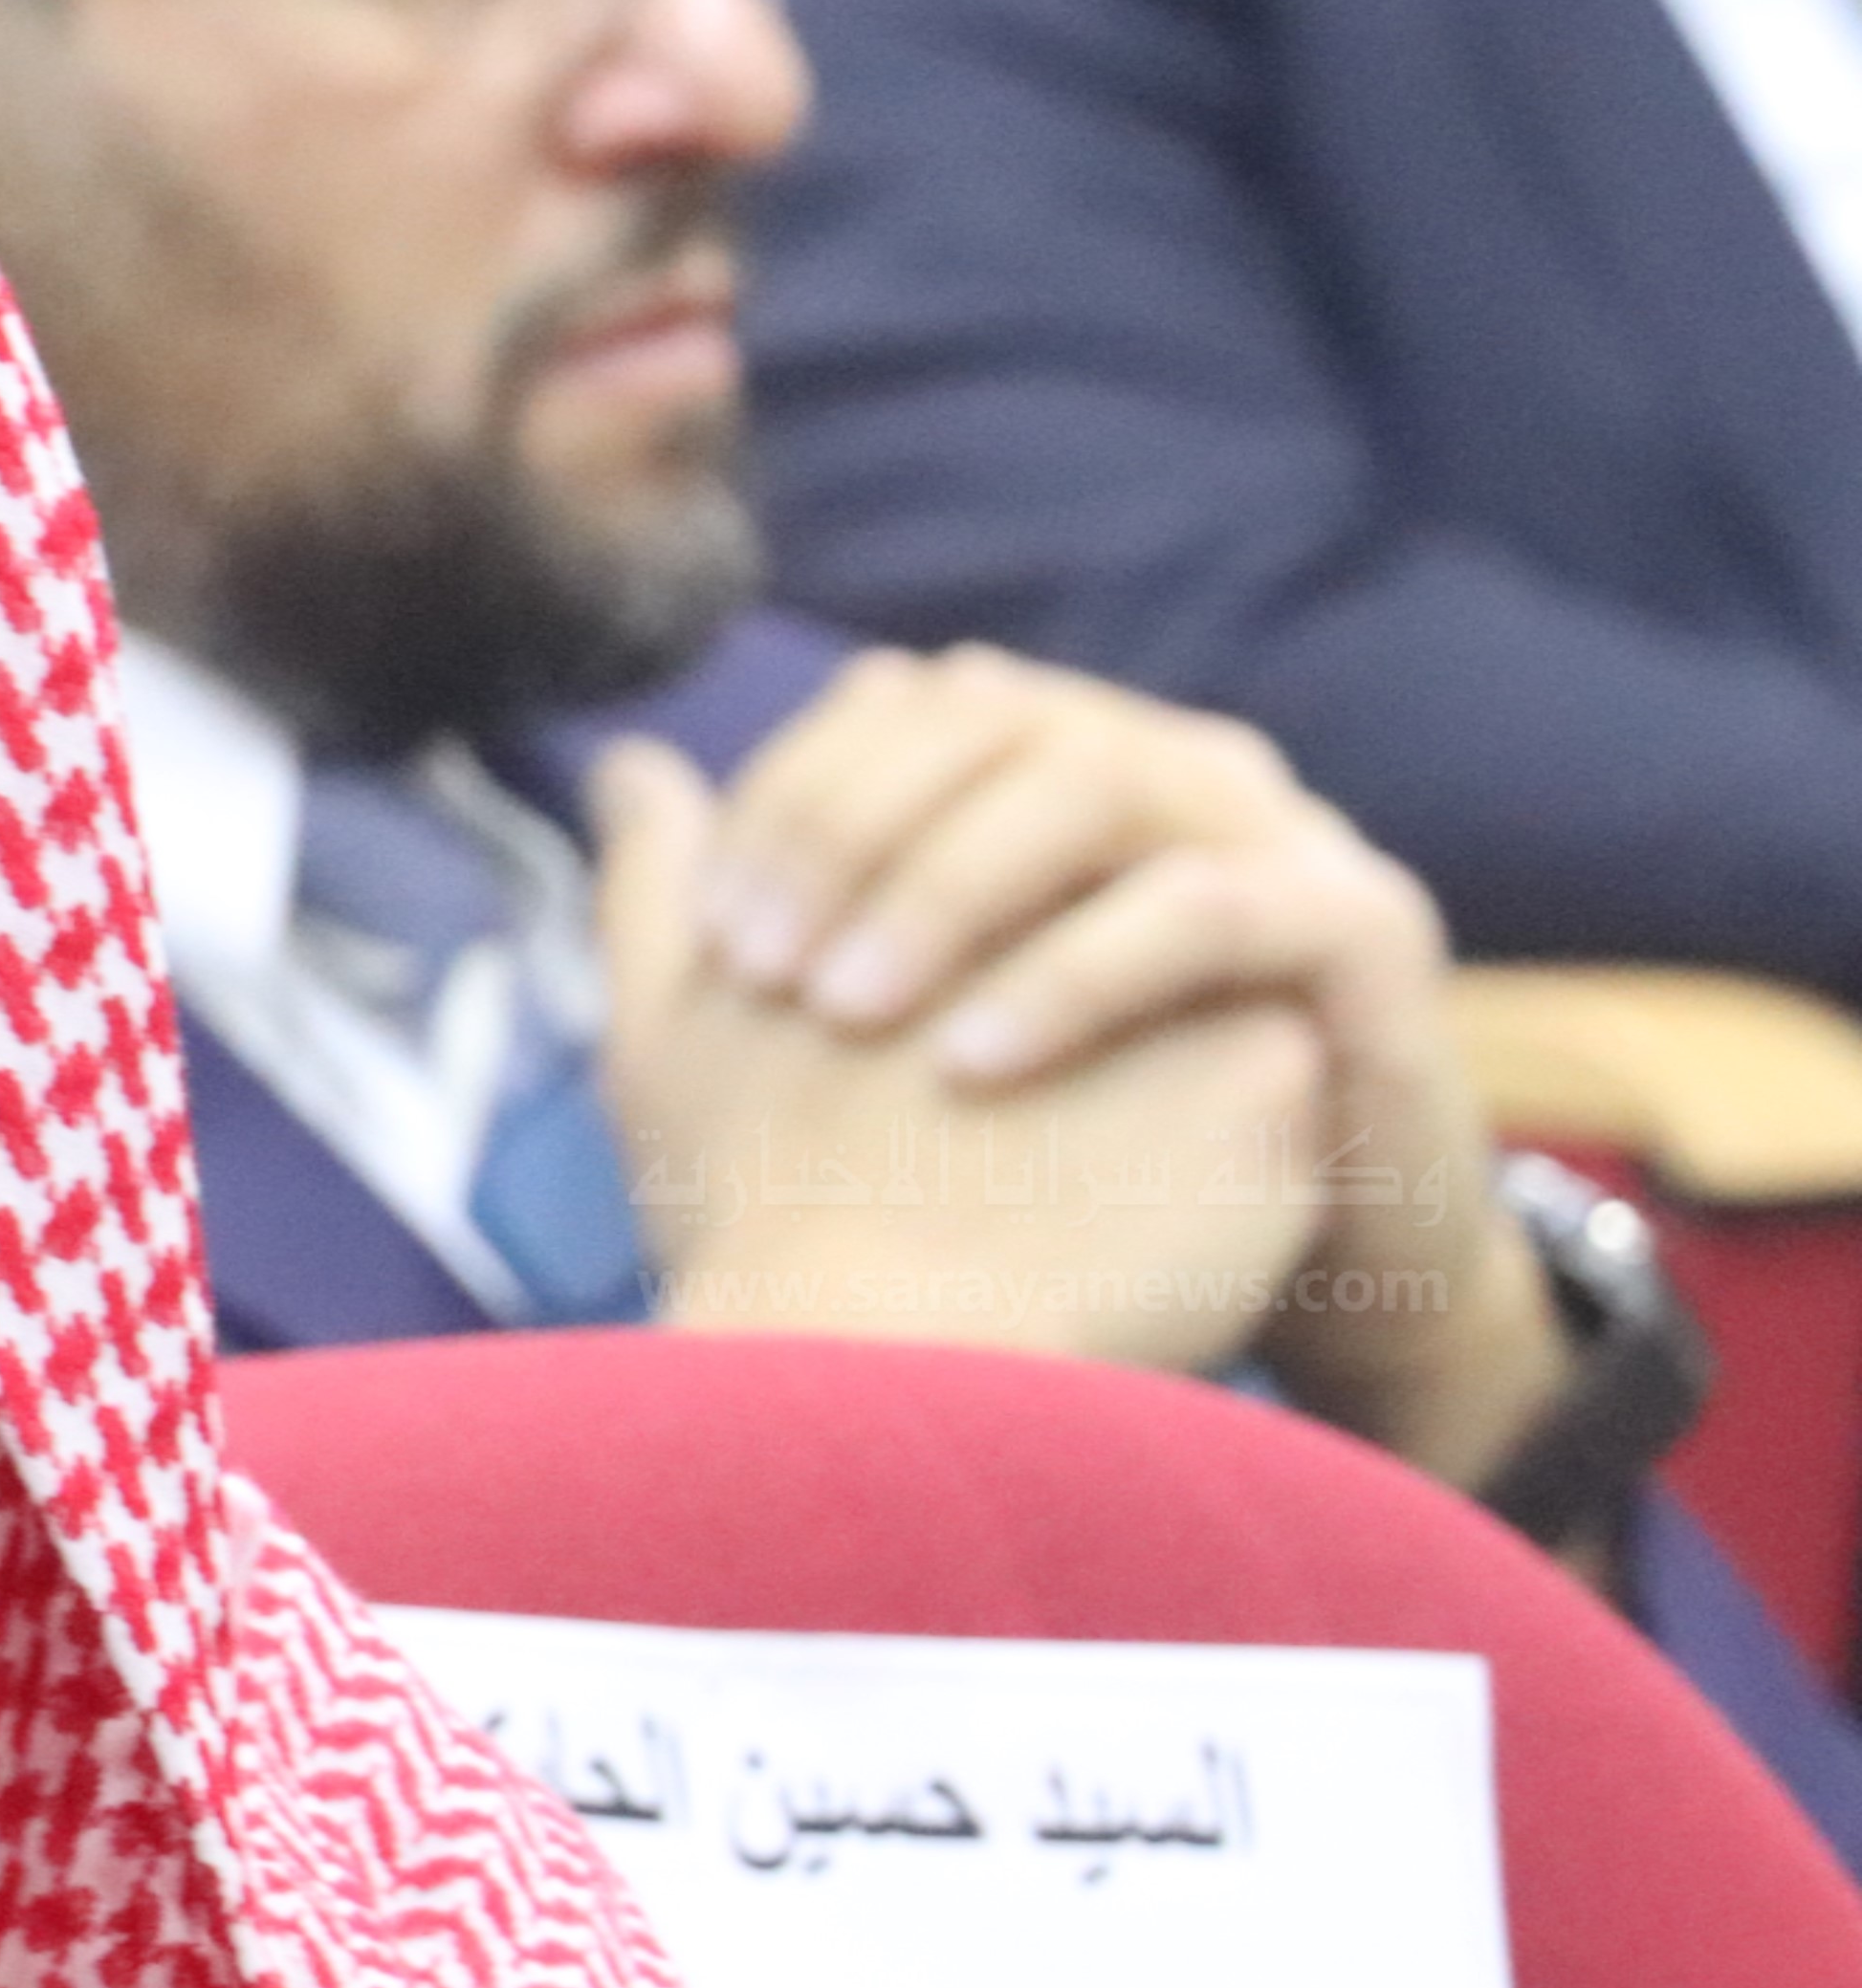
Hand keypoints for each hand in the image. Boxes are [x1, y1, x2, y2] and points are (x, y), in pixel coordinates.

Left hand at [596, 647, 1569, 1491]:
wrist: (1282, 1277)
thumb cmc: (1051, 1155)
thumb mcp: (870, 1026)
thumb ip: (744, 904)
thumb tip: (629, 773)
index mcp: (1052, 765)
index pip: (901, 710)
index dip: (790, 801)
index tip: (706, 938)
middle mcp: (1163, 765)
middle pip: (991, 720)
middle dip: (854, 832)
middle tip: (757, 970)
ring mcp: (1276, 829)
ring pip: (1100, 781)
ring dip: (954, 888)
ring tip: (846, 1012)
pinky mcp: (1359, 927)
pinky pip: (1213, 906)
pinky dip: (1080, 970)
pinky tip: (974, 1064)